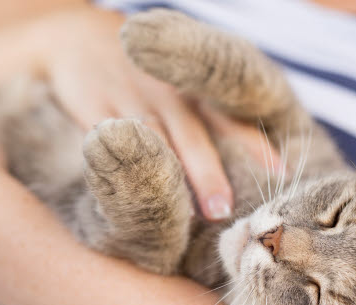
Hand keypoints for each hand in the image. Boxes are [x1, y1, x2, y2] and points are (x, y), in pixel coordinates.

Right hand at [33, 8, 276, 219]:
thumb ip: (206, 115)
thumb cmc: (142, 73)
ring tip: (189, 216)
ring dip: (172, 179)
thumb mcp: (177, 80)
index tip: (280, 172)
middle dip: (209, 173)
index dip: (252, 143)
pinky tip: (138, 193)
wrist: (75, 36)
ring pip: (154, 142)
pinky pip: (113, 141)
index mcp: (191, 88)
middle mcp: (165, 92)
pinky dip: (127, 166)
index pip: (227, 116)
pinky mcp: (93, 108)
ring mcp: (128, 99)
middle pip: (191, 134)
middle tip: (225, 211)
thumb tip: (260, 161)